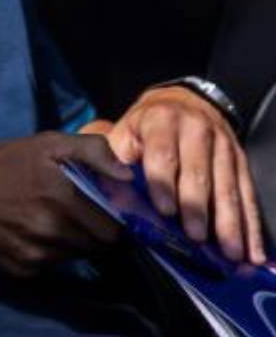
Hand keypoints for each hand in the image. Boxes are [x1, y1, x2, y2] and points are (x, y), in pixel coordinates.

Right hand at [0, 132, 126, 276]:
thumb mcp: (44, 143)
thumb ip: (92, 151)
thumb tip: (128, 176)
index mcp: (62, 196)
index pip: (115, 226)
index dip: (115, 219)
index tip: (106, 210)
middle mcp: (52, 230)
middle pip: (99, 245)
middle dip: (95, 230)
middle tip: (76, 213)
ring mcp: (37, 253)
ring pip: (76, 255)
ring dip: (72, 241)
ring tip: (48, 219)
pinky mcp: (22, 270)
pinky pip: (51, 265)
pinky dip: (48, 251)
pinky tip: (28, 232)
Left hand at [109, 85, 266, 264]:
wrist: (184, 103)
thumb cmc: (146, 127)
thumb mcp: (124, 130)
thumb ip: (112, 155)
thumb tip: (103, 185)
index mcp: (161, 120)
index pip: (162, 153)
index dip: (163, 183)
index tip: (165, 210)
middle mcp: (196, 130)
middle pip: (198, 173)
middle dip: (197, 207)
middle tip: (195, 237)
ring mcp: (223, 146)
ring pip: (227, 187)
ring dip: (229, 222)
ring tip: (229, 252)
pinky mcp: (241, 161)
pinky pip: (247, 195)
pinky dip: (250, 224)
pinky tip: (252, 249)